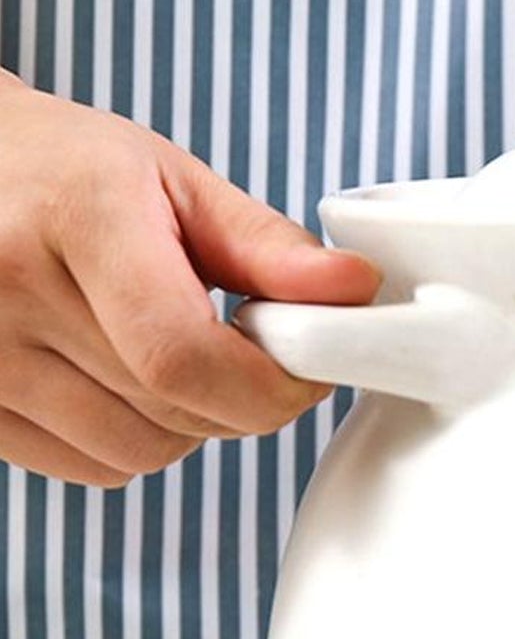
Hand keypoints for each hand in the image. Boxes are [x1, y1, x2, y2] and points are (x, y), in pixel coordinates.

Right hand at [0, 72, 379, 487]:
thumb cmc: (68, 171)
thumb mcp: (172, 181)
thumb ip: (267, 247)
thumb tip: (355, 289)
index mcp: (74, 215)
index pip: (186, 359)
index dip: (266, 389)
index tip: (302, 372)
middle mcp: (4, 285)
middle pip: (173, 411)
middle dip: (237, 398)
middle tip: (238, 348)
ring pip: (139, 452)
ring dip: (185, 424)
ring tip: (165, 353)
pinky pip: (93, 468)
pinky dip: (130, 441)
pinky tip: (115, 377)